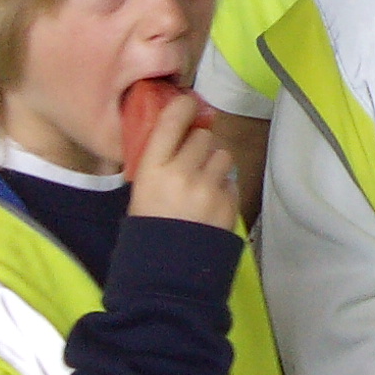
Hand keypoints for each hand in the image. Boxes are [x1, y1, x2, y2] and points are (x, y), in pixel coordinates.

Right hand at [125, 92, 240, 231]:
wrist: (166, 271)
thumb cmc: (149, 227)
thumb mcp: (142, 190)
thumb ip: (159, 161)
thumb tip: (179, 132)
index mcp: (153, 169)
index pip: (172, 122)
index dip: (184, 107)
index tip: (189, 103)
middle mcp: (182, 173)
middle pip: (204, 137)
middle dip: (199, 145)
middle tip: (191, 161)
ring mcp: (208, 188)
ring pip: (223, 154)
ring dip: (215, 163)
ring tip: (202, 183)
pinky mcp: (229, 202)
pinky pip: (232, 179)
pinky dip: (223, 186)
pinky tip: (209, 203)